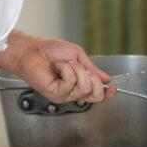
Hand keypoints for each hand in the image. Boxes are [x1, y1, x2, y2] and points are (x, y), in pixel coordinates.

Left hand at [0, 31, 115, 103]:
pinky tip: (59, 67)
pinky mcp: (55, 94)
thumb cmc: (51, 51)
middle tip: (84, 69)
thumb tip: (107, 78)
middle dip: (95, 79)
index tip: (113, 88)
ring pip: (85, 88)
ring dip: (78, 71)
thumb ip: (93, 69)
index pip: (98, 96)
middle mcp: (72, 92)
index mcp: (79, 84)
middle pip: (96, 96)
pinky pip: (71, 83)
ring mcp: (64, 95)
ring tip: (66, 65)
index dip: (108, 95)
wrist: (33, 50)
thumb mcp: (78, 57)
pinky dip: (67, 70)